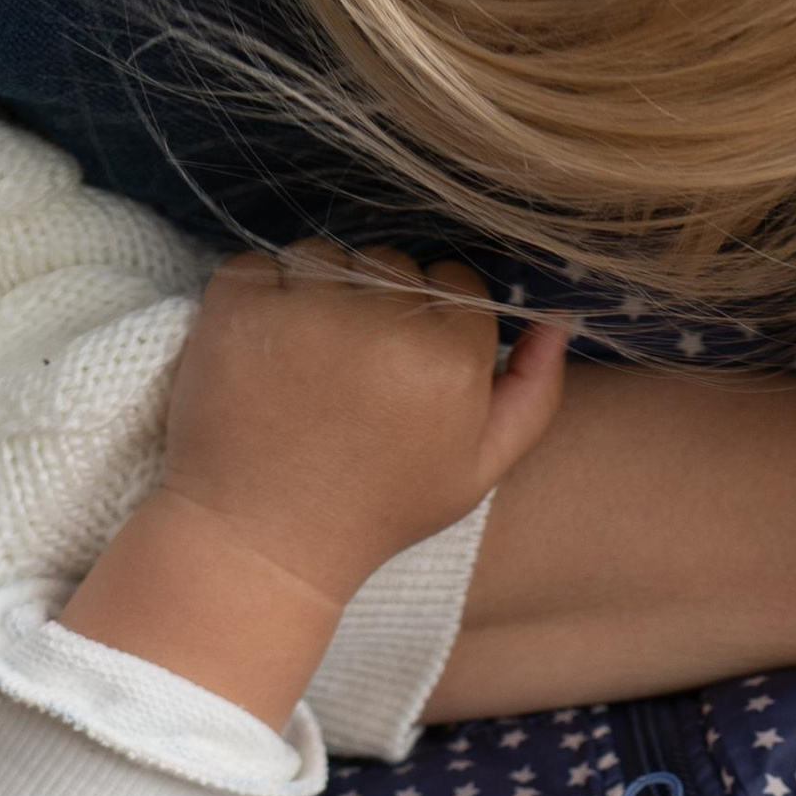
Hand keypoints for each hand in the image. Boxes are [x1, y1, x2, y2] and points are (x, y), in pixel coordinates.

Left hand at [65, 247, 567, 723]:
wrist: (261, 539)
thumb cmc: (380, 507)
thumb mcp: (479, 467)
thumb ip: (533, 390)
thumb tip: (558, 315)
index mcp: (449, 358)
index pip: (457, 282)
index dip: (436, 321)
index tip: (410, 364)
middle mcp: (381, 323)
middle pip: (395, 264)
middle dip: (381, 303)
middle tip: (356, 370)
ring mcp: (303, 309)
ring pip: (330, 255)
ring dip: (322, 291)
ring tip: (308, 359)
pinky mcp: (237, 307)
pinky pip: (262, 264)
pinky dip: (263, 295)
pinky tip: (266, 351)